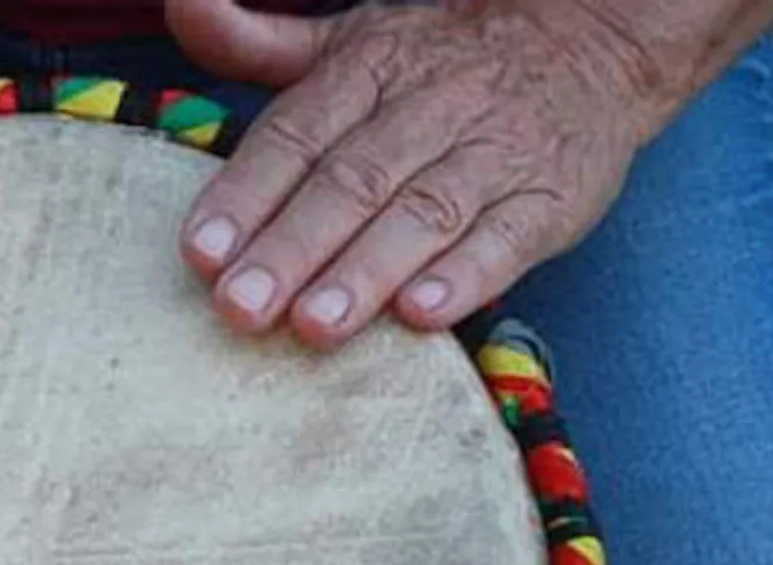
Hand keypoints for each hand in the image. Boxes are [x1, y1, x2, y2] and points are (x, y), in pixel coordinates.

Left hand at [167, 0, 668, 347]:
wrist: (591, 41)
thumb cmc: (439, 61)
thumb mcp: (349, 41)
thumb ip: (257, 41)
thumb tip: (181, 6)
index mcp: (369, 69)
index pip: (297, 133)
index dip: (247, 192)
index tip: (201, 250)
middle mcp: (428, 107)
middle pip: (352, 181)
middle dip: (292, 247)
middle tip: (242, 307)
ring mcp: (494, 153)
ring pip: (424, 213)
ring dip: (367, 270)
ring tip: (315, 325)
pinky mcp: (551, 198)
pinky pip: (509, 237)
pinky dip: (467, 276)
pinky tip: (422, 315)